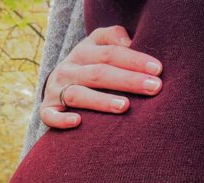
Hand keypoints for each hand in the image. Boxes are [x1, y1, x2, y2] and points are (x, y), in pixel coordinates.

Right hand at [40, 24, 162, 128]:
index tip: (158, 70)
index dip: (134, 60)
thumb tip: (129, 42)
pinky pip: (50, 116)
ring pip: (78, 95)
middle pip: (98, 73)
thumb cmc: (87, 69)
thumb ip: (113, 39)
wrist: (55, 89)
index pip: (110, 53)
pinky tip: (78, 122)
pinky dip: (62, 120)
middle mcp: (68, 70)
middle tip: (153, 88)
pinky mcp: (46, 110)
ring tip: (124, 106)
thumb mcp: (97, 48)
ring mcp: (55, 91)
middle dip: (128, 80)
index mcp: (82, 52)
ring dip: (101, 101)